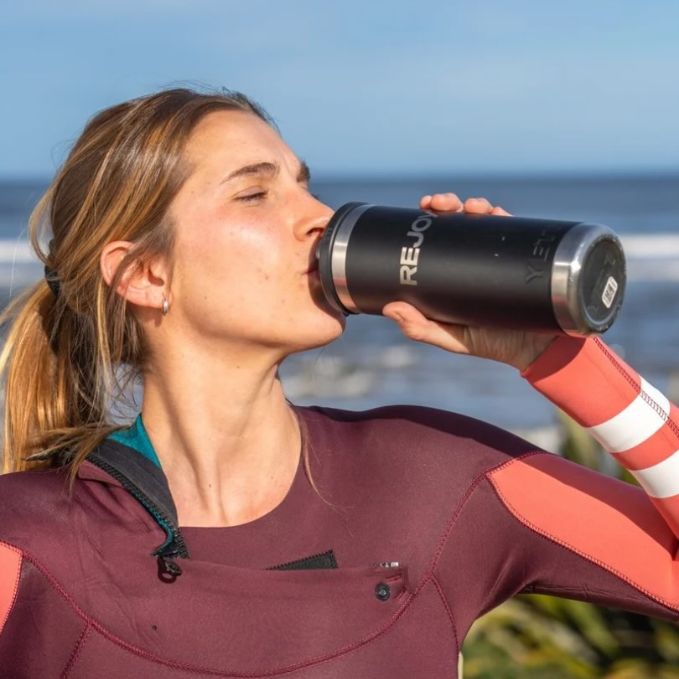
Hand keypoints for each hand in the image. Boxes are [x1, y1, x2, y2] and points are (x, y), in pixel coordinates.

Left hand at [382, 192, 556, 370]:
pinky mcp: (521, 255)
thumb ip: (419, 328)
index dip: (426, 222)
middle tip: (438, 204)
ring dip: (472, 204)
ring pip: (481, 219)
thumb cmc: (490, 343)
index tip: (421, 209)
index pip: (435, 240)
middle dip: (445, 205)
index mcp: (451, 273)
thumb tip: (389, 308)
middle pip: (455, 222)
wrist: (536, 349)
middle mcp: (472, 259)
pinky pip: (510, 228)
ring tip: (467, 206)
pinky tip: (491, 211)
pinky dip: (499, 215)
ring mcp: (496, 255)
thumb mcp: (450, 338)